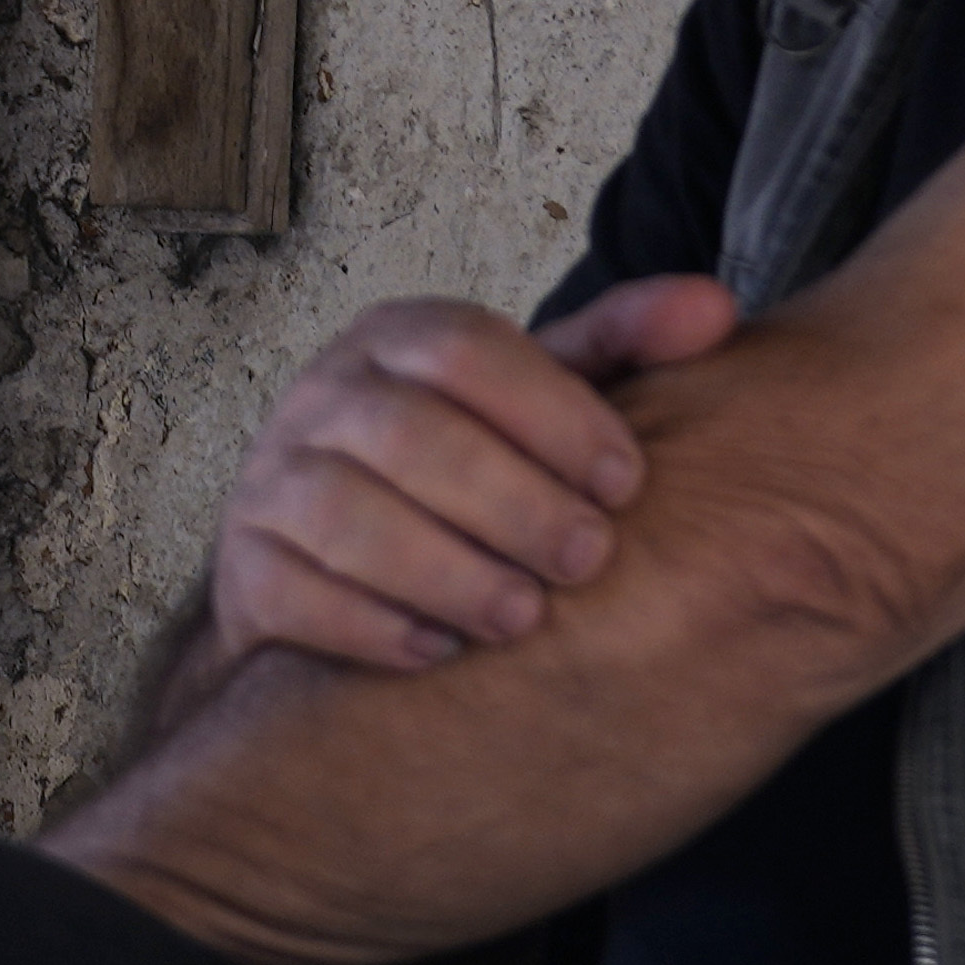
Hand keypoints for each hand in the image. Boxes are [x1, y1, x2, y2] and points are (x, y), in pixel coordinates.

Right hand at [201, 275, 745, 676]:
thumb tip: (719, 310)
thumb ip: (622, 349)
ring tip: (524, 618)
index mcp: (398, 340)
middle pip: (405, 432)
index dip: (552, 411)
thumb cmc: (461, 473)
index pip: (464, 347)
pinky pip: (295, 593)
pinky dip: (371, 626)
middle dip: (510, 500)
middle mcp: (324, 396)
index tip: (627, 481)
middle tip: (589, 560)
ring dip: (445, 570)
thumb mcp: (537, 399)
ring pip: (343, 513)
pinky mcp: (245, 569)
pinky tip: (440, 654)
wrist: (323, 561)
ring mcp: (272, 482)